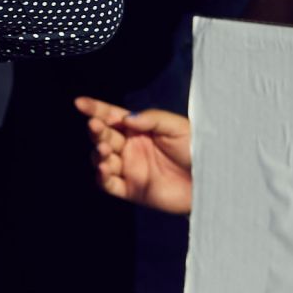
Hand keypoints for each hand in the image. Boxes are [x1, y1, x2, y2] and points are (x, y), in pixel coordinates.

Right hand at [79, 97, 195, 215]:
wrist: (212, 182)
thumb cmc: (198, 150)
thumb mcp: (177, 127)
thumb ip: (151, 119)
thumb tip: (125, 119)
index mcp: (140, 129)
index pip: (112, 116)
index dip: (95, 109)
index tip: (80, 103)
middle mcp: (131, 147)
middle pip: (103, 136)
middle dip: (96, 130)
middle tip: (97, 127)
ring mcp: (130, 168)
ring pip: (101, 159)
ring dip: (98, 153)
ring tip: (105, 152)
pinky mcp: (132, 189)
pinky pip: (109, 184)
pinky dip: (102, 177)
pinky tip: (104, 169)